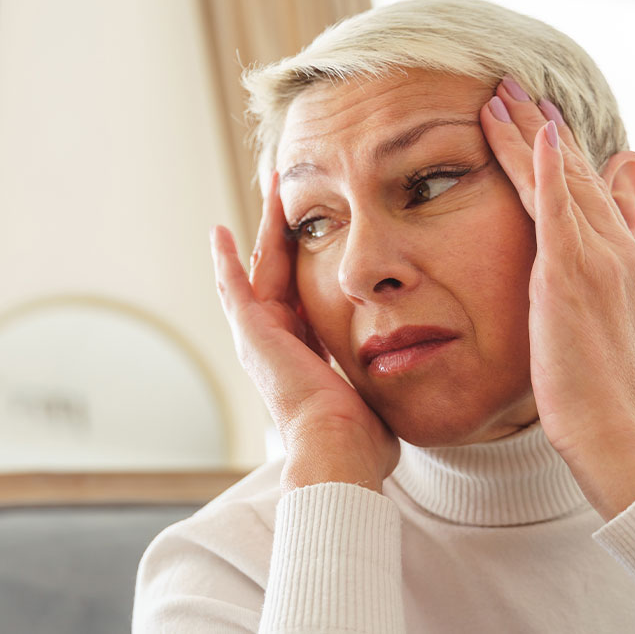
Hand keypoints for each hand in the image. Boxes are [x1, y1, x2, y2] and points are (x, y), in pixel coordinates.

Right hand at [211, 174, 399, 493]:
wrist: (339, 447)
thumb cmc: (364, 437)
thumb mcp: (379, 390)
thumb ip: (387, 373)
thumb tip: (414, 369)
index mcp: (305, 354)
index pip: (305, 295)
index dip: (310, 261)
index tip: (320, 233)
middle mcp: (276, 342)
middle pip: (280, 271)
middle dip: (285, 230)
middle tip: (290, 192)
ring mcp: (259, 337)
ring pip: (261, 267)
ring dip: (265, 226)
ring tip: (271, 187)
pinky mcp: (251, 332)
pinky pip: (233, 287)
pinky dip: (225, 260)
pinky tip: (220, 232)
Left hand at [480, 77, 634, 519]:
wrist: (615, 434)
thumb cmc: (620, 400)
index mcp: (629, 266)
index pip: (594, 197)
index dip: (567, 159)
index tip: (546, 125)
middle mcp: (617, 253)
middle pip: (574, 176)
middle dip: (541, 130)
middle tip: (513, 90)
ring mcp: (596, 260)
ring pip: (558, 181)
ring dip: (527, 134)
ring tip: (501, 96)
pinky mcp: (570, 275)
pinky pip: (556, 208)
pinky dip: (544, 168)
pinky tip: (534, 131)